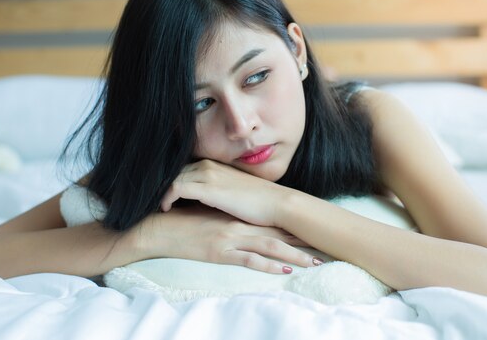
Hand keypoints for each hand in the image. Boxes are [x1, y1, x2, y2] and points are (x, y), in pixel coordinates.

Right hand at [143, 204, 317, 273]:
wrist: (160, 227)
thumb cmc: (183, 221)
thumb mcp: (209, 216)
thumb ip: (227, 218)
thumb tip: (244, 224)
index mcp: (237, 216)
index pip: (272, 222)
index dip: (295, 228)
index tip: (315, 234)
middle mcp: (239, 225)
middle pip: (278, 234)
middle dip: (303, 242)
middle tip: (325, 251)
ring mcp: (231, 238)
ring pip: (270, 247)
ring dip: (295, 255)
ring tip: (315, 263)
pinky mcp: (221, 252)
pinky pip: (250, 260)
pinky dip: (269, 266)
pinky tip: (285, 270)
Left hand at [160, 159, 295, 226]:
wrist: (277, 205)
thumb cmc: (260, 203)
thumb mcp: (234, 192)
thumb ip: (217, 191)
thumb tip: (204, 201)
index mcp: (215, 165)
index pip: (183, 168)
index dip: (170, 180)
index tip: (162, 195)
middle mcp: (209, 165)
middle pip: (174, 170)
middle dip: (161, 184)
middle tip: (153, 201)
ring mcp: (208, 175)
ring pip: (172, 177)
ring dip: (161, 191)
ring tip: (157, 206)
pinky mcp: (208, 189)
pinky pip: (176, 187)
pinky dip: (166, 197)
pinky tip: (165, 208)